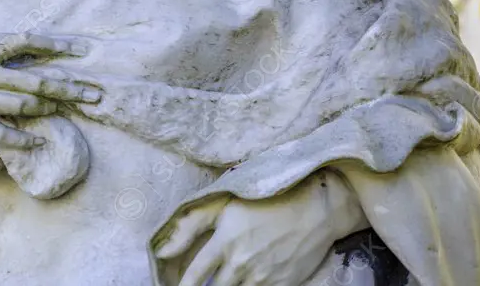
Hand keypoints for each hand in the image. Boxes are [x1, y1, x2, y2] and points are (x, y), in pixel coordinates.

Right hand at [0, 32, 101, 147]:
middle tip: (95, 94)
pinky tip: (39, 141)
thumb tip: (22, 42)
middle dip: (70, 87)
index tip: (83, 49)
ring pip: (24, 104)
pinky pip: (3, 133)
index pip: (27, 40)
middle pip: (36, 79)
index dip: (57, 44)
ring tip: (67, 111)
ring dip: (49, 109)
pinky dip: (23, 138)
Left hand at [155, 171, 365, 285]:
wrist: (316, 209)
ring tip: (226, 278)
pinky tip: (246, 280)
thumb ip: (191, 224)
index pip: (193, 276)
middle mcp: (241, 264)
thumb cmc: (267, 200)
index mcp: (224, 242)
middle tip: (195, 285)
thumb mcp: (226, 203)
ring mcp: (262, 278)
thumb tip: (163, 250)